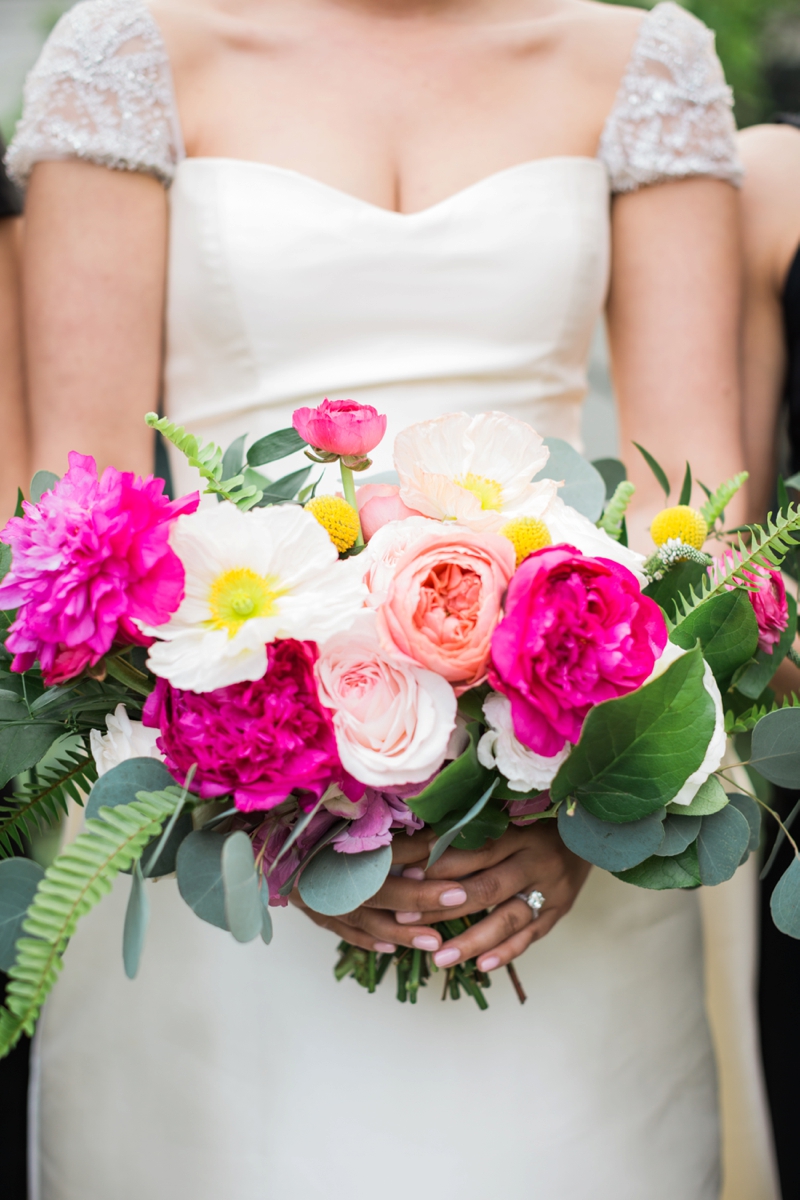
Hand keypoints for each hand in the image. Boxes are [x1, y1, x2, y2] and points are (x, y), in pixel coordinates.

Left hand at [291, 823, 589, 973]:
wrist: (595, 830)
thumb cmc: (541, 819)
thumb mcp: (514, 814)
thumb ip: (477, 828)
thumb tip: (423, 838)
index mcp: (519, 833)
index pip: (473, 852)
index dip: (438, 865)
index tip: (403, 876)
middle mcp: (535, 861)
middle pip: (485, 888)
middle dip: (442, 907)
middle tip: (405, 920)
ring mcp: (550, 889)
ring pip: (507, 919)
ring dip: (472, 940)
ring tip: (439, 959)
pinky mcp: (560, 909)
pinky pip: (532, 936)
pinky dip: (507, 952)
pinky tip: (482, 966)